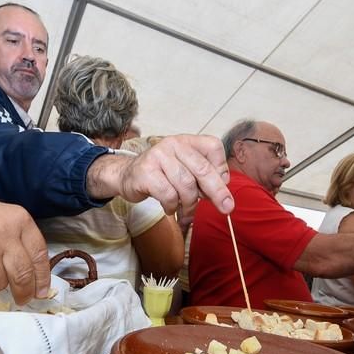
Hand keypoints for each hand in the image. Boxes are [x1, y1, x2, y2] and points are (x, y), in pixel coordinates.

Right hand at [0, 191, 49, 304]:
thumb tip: (35, 280)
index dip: (42, 278)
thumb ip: (18, 243)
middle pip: (21, 274)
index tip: (41, 292)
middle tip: (20, 299)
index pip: (38, 255)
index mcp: (18, 219)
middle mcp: (1, 232)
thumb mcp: (0, 219)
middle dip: (23, 292)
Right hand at [91, 135, 233, 216]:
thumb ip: (203, 177)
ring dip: (190, 205)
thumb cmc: (161, 174)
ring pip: (186, 186)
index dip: (221, 168)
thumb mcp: (184, 169)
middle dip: (217, 192)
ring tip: (186, 213)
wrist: (126, 175)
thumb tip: (223, 195)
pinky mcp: (146, 172)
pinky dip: (172, 206)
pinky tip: (170, 208)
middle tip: (226, 208)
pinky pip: (169, 195)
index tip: (222, 183)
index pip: (213, 147)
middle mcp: (173, 144)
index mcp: (187, 141)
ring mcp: (158, 156)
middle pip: (203, 169)